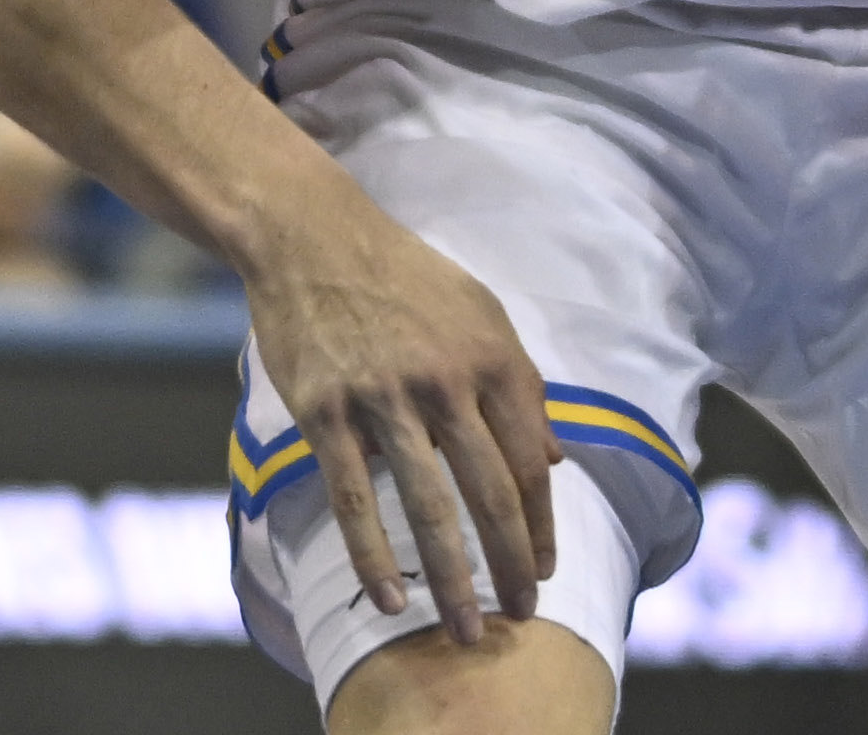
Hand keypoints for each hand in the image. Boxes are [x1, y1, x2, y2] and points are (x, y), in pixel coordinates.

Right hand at [235, 181, 560, 633]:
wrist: (313, 238)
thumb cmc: (405, 279)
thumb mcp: (481, 314)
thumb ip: (520, 384)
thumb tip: (553, 460)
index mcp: (492, 355)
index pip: (528, 459)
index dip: (541, 524)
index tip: (545, 569)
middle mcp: (445, 379)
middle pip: (490, 492)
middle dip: (511, 563)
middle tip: (522, 615)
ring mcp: (383, 397)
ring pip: (429, 506)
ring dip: (452, 577)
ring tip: (467, 629)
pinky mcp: (327, 412)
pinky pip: (356, 498)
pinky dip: (373, 555)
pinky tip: (389, 598)